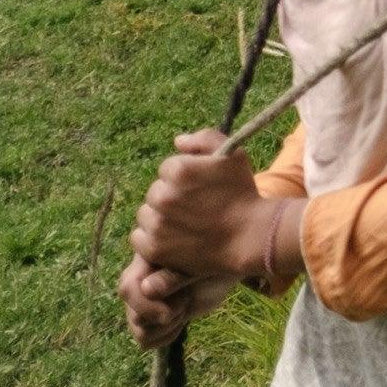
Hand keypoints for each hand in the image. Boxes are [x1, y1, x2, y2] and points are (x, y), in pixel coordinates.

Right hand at [118, 253, 236, 349]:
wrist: (227, 267)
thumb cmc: (216, 257)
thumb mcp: (199, 263)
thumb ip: (174, 275)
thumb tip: (147, 289)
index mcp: (147, 258)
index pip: (129, 287)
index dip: (146, 305)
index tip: (170, 312)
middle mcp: (139, 279)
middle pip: (134, 314)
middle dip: (164, 316)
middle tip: (186, 301)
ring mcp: (143, 300)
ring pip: (138, 329)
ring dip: (165, 327)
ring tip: (184, 307)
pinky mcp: (151, 317)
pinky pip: (144, 339)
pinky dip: (163, 337)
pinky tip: (180, 322)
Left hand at [129, 130, 267, 283]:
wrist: (248, 236)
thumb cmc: (241, 193)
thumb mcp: (232, 155)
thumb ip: (204, 138)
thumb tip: (177, 141)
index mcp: (179, 170)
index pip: (167, 168)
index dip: (184, 176)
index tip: (199, 186)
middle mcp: (163, 196)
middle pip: (155, 191)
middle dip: (171, 195)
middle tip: (194, 205)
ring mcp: (157, 224)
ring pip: (146, 213)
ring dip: (159, 215)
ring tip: (184, 221)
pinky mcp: (153, 248)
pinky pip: (138, 237)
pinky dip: (151, 237)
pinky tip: (172, 236)